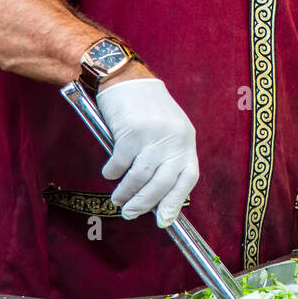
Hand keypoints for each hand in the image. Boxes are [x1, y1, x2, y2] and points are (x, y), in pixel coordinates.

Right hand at [96, 78, 199, 226]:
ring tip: (117, 198)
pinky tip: (109, 173)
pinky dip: (113, 172)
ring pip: (140, 176)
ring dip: (126, 192)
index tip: (164, 220)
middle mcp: (174, 138)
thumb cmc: (146, 108)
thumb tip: (157, 196)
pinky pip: (121, 163)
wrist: (126, 77)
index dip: (176, 201)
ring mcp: (154, 135)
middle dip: (145, 203)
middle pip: (162, 182)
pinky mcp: (132, 131)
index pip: (188, 177)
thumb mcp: (167, 129)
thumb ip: (166, 156)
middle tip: (130, 213)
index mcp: (186, 140)